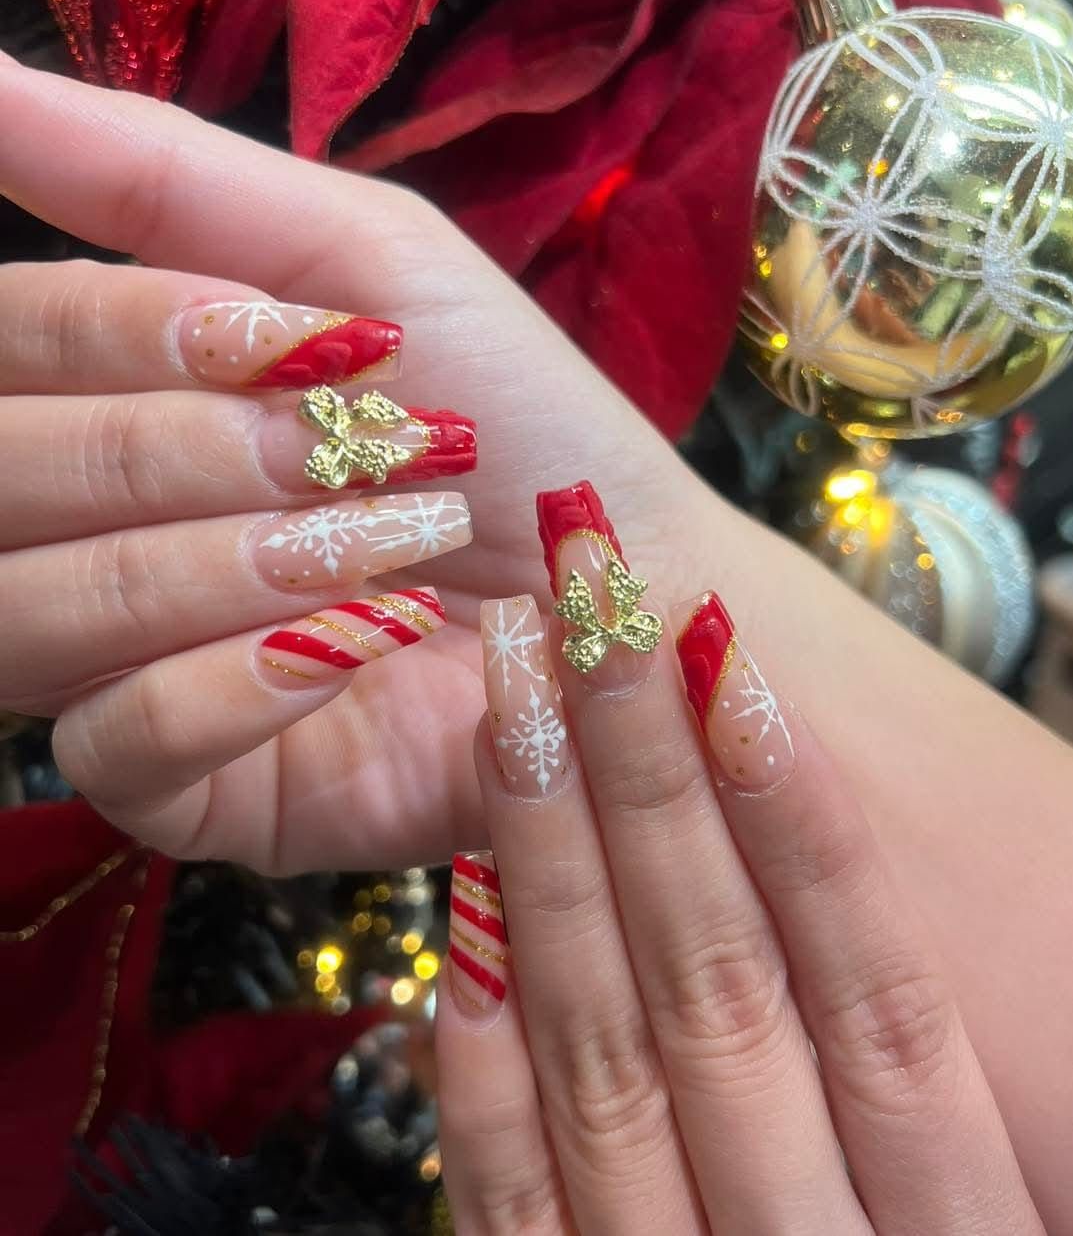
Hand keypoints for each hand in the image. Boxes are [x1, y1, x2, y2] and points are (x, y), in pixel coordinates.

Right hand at [0, 56, 700, 871]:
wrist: (612, 589)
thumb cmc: (508, 418)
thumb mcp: (364, 261)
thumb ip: (169, 184)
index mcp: (110, 401)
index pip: (2, 348)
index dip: (116, 335)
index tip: (281, 342)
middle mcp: (82, 530)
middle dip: (177, 454)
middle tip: (341, 450)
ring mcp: (117, 667)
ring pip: (30, 614)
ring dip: (217, 564)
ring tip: (380, 544)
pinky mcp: (176, 785)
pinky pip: (116, 743)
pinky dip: (235, 685)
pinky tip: (354, 648)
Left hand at [436, 482, 1042, 1234]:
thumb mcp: (971, 1205)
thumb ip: (902, 1068)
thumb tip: (806, 847)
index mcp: (954, 1230)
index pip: (881, 995)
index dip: (804, 815)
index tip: (732, 653)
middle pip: (729, 985)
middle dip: (652, 776)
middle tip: (592, 600)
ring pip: (612, 1056)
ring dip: (554, 861)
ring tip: (512, 692)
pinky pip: (512, 1201)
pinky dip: (487, 1054)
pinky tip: (460, 904)